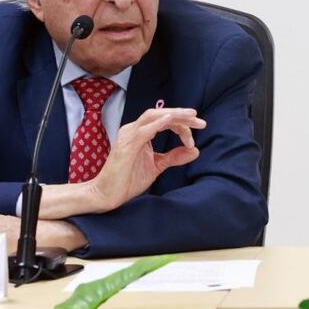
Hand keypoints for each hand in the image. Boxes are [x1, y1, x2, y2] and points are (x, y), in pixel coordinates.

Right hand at [86, 107, 206, 212]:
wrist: (107, 195)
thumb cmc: (128, 179)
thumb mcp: (157, 166)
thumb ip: (174, 157)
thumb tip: (195, 150)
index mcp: (141, 133)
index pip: (165, 121)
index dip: (183, 126)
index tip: (194, 140)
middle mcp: (134, 130)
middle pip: (161, 114)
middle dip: (182, 116)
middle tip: (201, 122)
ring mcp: (129, 135)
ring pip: (153, 116)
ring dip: (174, 115)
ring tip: (191, 116)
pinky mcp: (126, 145)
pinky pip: (143, 130)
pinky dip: (157, 123)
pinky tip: (170, 120)